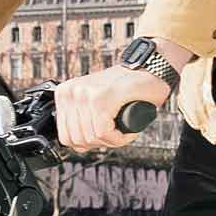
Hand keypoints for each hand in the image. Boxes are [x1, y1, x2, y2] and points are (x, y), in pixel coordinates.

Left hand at [52, 63, 170, 153]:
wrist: (151, 70)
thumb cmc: (129, 87)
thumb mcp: (96, 101)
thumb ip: (82, 119)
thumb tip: (77, 146)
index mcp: (65, 93)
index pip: (65, 136)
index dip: (87, 144)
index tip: (104, 136)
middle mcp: (70, 92)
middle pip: (78, 139)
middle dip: (101, 143)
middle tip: (117, 133)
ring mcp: (84, 94)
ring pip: (92, 137)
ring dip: (112, 140)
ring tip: (124, 129)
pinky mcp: (101, 98)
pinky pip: (104, 132)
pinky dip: (119, 138)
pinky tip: (129, 131)